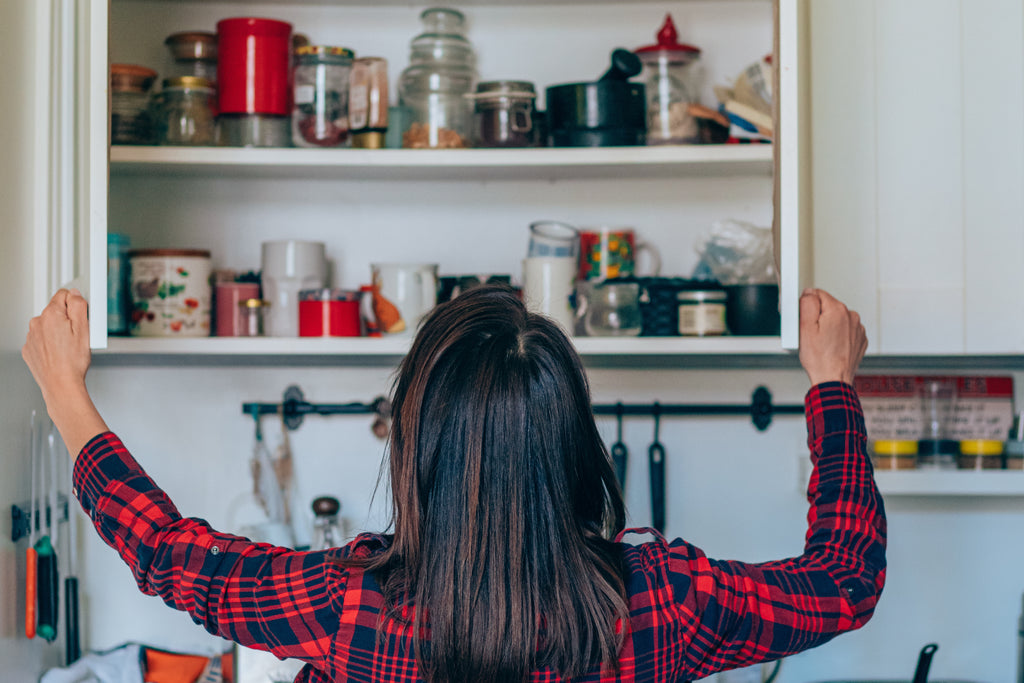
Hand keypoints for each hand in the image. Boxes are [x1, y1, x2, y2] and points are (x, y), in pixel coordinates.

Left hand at [23, 289, 105, 456]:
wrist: (61, 385)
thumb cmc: (73, 362)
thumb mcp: (85, 329)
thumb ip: (79, 305)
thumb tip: (74, 294)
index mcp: (51, 315)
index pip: (64, 294)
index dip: (76, 303)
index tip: (81, 314)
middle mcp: (37, 323)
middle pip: (55, 311)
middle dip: (67, 319)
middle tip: (78, 335)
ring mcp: (31, 337)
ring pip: (48, 326)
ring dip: (58, 332)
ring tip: (69, 347)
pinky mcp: (29, 349)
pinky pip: (41, 339)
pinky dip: (50, 343)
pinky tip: (60, 353)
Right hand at [798, 289, 866, 385]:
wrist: (833, 380)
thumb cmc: (819, 359)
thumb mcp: (804, 328)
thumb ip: (807, 303)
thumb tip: (809, 293)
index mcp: (837, 310)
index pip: (817, 294)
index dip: (807, 307)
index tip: (805, 322)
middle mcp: (851, 316)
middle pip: (828, 306)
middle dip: (818, 317)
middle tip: (813, 335)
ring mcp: (857, 328)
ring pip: (837, 318)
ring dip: (829, 327)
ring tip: (822, 343)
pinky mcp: (859, 339)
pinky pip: (845, 330)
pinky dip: (837, 336)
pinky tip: (831, 347)